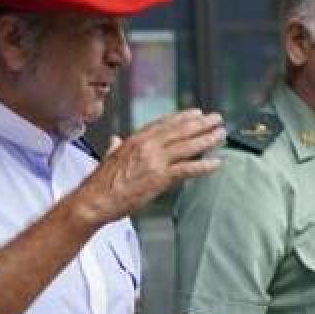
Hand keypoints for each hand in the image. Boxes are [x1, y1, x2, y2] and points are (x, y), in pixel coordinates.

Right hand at [75, 109, 224, 225]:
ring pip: (187, 146)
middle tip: (216, 118)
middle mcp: (146, 146)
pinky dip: (203, 165)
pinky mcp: (160, 178)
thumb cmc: (99, 184)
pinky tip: (216, 163)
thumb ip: (116, 147)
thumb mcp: (108, 158)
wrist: (94, 200)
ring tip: (221, 134)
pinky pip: (187, 169)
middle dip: (201, 123)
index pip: (164, 123)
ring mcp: (154, 161)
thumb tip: (116, 140)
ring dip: (207, 139)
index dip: (182, 117)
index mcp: (134, 139)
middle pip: (180, 131)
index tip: (196, 113)